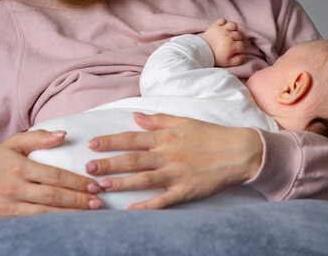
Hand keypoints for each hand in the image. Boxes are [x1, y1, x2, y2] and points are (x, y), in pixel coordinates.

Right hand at [0, 130, 102, 221]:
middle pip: (52, 196)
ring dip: (69, 215)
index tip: (94, 185)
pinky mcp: (5, 220)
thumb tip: (63, 134)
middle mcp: (14, 187)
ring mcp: (9, 206)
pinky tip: (68, 224)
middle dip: (78, 200)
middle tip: (98, 202)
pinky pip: (33, 224)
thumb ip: (38, 137)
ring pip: (45, 214)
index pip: (54, 175)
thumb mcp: (13, 144)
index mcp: (19, 166)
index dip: (76, 181)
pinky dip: (52, 225)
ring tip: (89, 214)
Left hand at [84, 112, 262, 208]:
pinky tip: (131, 211)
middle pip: (133, 159)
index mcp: (166, 137)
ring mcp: (177, 173)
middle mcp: (168, 154)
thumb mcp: (183, 121)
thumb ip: (158, 120)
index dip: (111, 141)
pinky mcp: (186, 190)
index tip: (92, 144)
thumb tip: (135, 117)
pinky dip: (147, 206)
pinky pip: (164, 200)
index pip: (132, 138)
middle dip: (109, 164)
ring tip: (102, 186)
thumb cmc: (210, 135)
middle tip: (88, 168)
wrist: (239, 151)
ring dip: (122, 183)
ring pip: (144, 179)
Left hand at [200, 18, 244, 66]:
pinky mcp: (215, 26)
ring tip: (230, 34)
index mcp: (231, 46)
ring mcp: (222, 30)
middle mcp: (228, 36)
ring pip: (233, 25)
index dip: (239, 48)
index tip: (235, 50)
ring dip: (233, 29)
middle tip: (231, 43)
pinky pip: (222, 20)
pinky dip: (224, 23)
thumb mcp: (227, 63)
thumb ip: (238, 60)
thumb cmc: (215, 57)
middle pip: (239, 35)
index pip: (242, 45)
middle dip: (237, 40)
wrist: (201, 52)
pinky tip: (223, 28)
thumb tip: (243, 55)